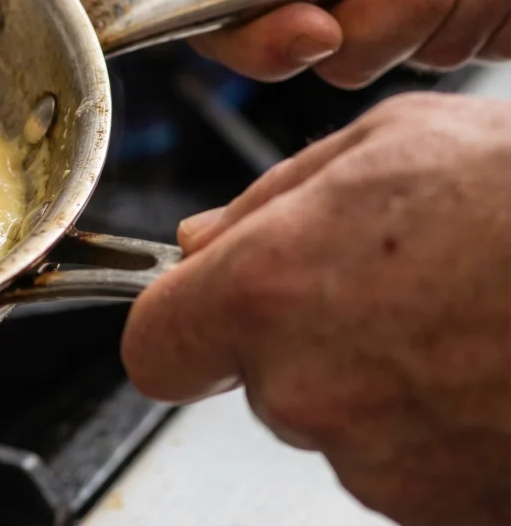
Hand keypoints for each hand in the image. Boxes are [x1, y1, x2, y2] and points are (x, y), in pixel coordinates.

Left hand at [121, 93, 510, 525]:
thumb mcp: (386, 145)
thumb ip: (267, 203)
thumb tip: (200, 244)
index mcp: (264, 293)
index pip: (155, 347)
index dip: (182, 327)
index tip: (207, 314)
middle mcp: (305, 391)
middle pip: (259, 383)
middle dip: (304, 341)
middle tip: (392, 289)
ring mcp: (381, 464)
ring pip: (341, 426)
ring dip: (380, 385)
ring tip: (463, 321)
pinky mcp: (446, 510)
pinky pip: (412, 468)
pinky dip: (441, 430)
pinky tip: (490, 368)